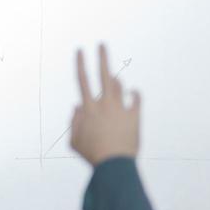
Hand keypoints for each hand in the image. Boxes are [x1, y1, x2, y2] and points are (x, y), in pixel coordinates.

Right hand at [70, 44, 139, 165]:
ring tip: (113, 79)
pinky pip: (136, 100)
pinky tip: (134, 92)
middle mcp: (104, 105)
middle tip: (102, 44)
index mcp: (88, 108)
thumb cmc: (92, 155)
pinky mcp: (134, 117)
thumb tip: (76, 106)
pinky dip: (135, 95)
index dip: (80, 63)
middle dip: (102, 57)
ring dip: (116, 81)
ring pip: (118, 86)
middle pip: (102, 74)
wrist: (114, 164)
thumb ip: (73, 122)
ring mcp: (120, 109)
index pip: (82, 80)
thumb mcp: (74, 141)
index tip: (80, 50)